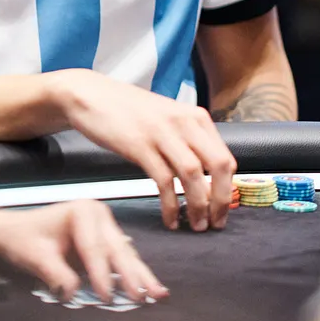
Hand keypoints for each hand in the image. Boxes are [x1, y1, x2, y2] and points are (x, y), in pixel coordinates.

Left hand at [0, 196, 167, 303]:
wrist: (11, 231)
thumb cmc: (21, 239)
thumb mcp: (34, 257)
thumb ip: (56, 274)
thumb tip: (74, 293)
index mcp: (82, 212)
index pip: (94, 248)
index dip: (101, 275)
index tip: (106, 298)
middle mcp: (98, 215)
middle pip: (117, 250)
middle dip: (133, 275)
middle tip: (148, 296)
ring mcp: (104, 226)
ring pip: (125, 254)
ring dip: (141, 276)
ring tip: (159, 295)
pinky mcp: (105, 239)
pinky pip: (121, 258)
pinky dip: (133, 274)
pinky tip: (149, 288)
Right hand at [53, 70, 235, 231]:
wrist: (91, 95)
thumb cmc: (128, 111)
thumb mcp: (167, 119)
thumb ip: (187, 141)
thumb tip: (204, 177)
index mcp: (195, 117)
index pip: (225, 157)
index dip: (228, 188)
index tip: (222, 209)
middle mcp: (184, 122)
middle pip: (217, 166)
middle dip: (220, 200)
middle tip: (215, 223)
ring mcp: (162, 133)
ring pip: (193, 175)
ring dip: (198, 206)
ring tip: (196, 225)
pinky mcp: (139, 145)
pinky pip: (163, 181)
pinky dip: (170, 205)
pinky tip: (169, 219)